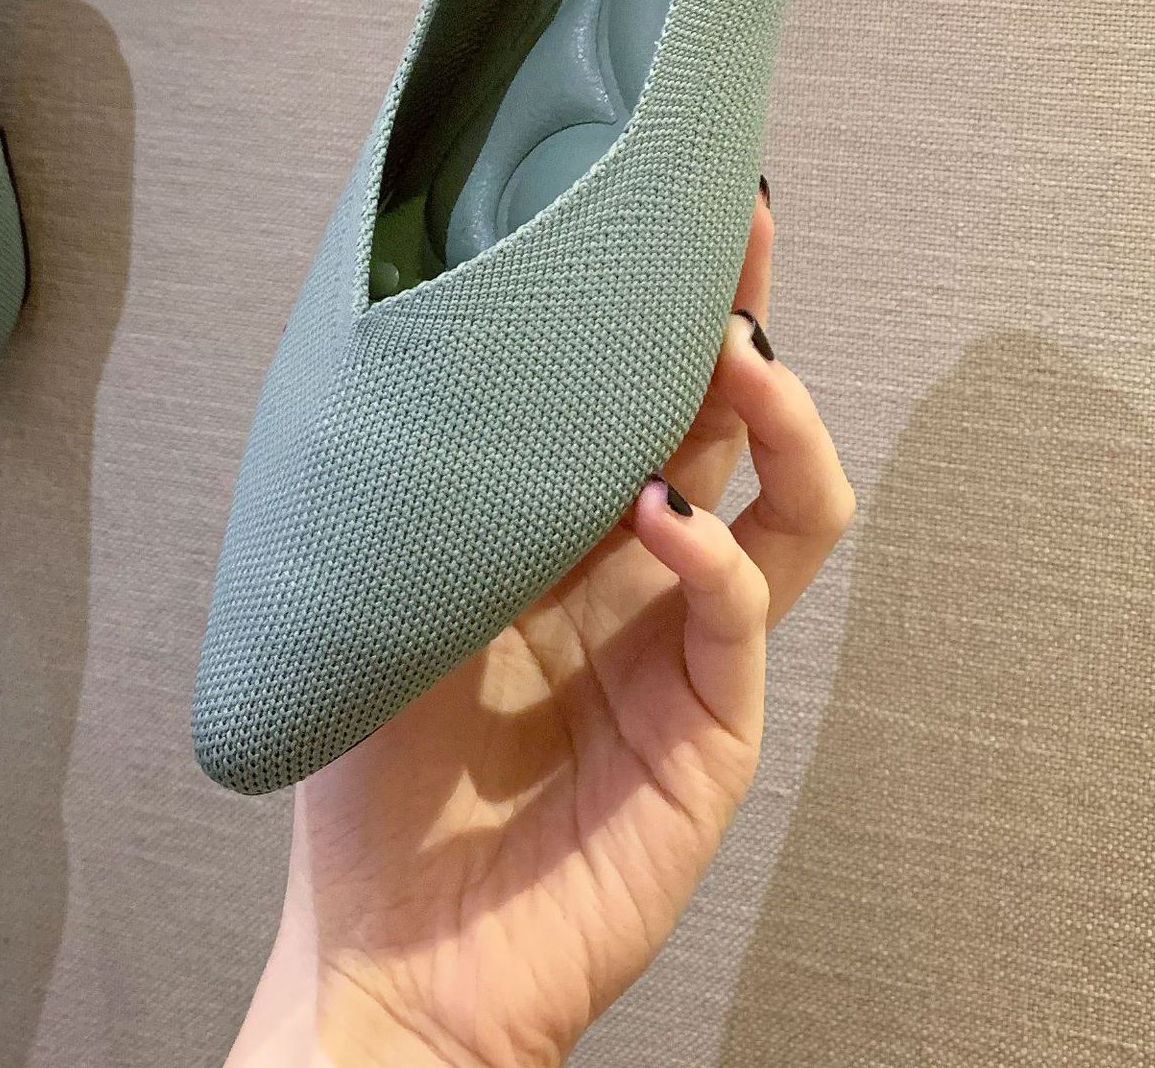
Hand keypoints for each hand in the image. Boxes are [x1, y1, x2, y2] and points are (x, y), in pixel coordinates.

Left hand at [228, 194, 853, 1067]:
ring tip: (731, 353)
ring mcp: (683, 653)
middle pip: (727, 425)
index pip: (634, 397)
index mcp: (560, 535)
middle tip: (732, 227)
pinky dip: (711, 556)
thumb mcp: (385, 588)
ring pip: (785, 513)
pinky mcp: (708, 736)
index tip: (661, 205)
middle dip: (739, 319)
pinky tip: (659, 516)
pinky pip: (735, 622)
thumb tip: (434, 332)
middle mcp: (638, 577)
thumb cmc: (369, 767)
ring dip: (773, 422)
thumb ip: (434, 485)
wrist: (387, 949)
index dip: (657, 307)